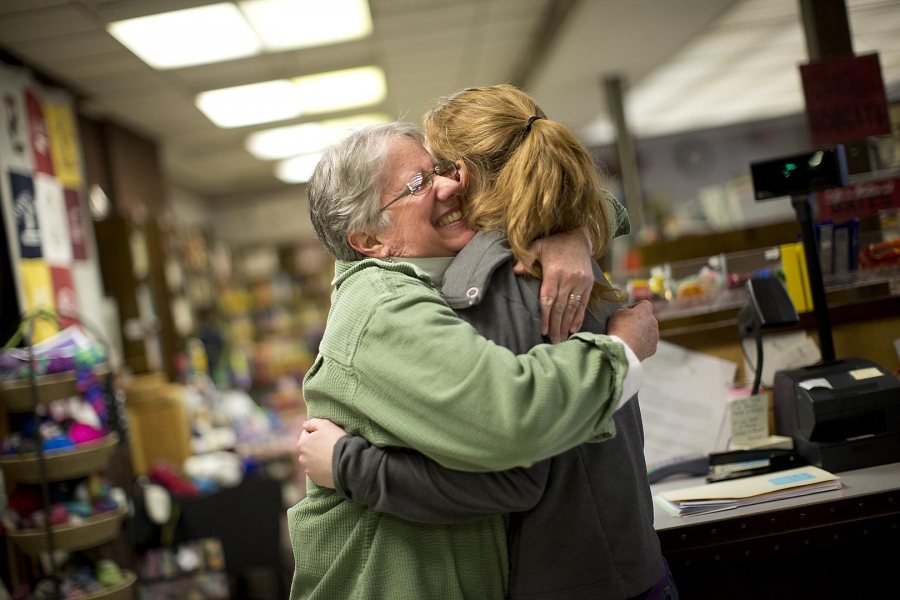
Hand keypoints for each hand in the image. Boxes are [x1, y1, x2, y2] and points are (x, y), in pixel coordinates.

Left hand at [296, 418, 347, 488]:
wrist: (347, 462)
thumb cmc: (336, 441)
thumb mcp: (325, 424)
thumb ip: (312, 422)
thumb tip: (305, 425)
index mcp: (302, 443)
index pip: (306, 434)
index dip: (317, 433)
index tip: (327, 435)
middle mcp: (302, 458)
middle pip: (309, 449)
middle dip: (316, 446)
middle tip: (330, 446)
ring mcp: (308, 470)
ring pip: (312, 461)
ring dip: (318, 458)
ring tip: (331, 457)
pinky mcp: (316, 479)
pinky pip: (318, 471)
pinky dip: (323, 468)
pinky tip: (332, 465)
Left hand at [513, 228, 593, 342]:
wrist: (579, 236)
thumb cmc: (554, 242)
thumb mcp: (538, 245)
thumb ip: (526, 258)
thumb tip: (515, 271)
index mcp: (554, 272)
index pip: (548, 299)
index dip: (545, 316)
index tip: (543, 330)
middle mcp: (569, 279)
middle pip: (560, 307)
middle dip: (556, 326)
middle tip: (553, 342)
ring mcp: (580, 282)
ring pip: (572, 308)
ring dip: (566, 325)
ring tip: (561, 340)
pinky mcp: (588, 283)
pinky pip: (583, 303)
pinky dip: (579, 317)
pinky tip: (574, 329)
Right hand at [607, 300, 658, 360]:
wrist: (623, 350)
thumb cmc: (619, 329)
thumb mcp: (617, 313)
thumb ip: (626, 310)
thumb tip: (630, 313)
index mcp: (645, 311)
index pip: (644, 304)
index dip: (636, 307)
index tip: (628, 313)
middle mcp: (654, 322)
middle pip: (647, 319)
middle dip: (639, 321)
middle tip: (627, 327)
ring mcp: (655, 336)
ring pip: (649, 332)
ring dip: (641, 333)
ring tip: (629, 338)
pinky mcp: (653, 348)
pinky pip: (648, 343)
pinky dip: (642, 344)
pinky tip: (633, 346)